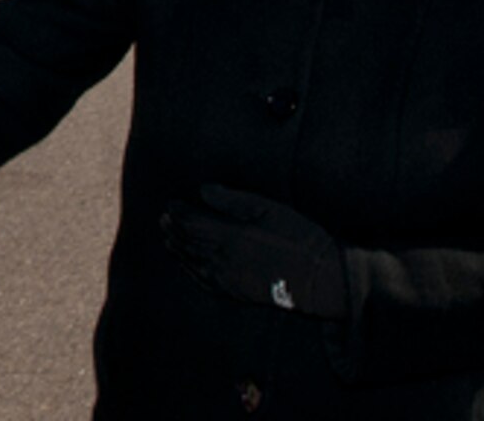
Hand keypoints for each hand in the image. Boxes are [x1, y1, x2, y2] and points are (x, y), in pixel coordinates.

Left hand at [161, 184, 346, 318]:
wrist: (321, 278)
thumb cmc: (299, 237)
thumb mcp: (269, 209)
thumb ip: (233, 200)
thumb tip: (203, 191)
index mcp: (230, 235)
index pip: (191, 222)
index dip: (178, 212)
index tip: (169, 203)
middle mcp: (223, 258)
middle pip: (188, 242)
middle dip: (173, 229)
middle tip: (162, 219)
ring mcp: (228, 278)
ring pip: (192, 262)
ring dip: (177, 249)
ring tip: (167, 238)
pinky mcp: (236, 292)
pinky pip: (204, 281)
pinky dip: (190, 270)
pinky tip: (186, 265)